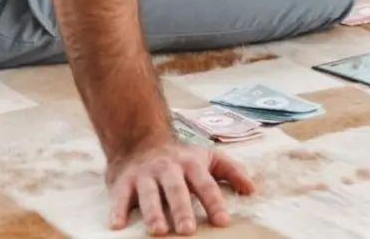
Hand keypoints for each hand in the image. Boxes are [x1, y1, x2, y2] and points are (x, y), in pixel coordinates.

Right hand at [106, 137, 257, 234]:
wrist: (139, 139)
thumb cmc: (180, 156)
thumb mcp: (208, 157)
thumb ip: (231, 171)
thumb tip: (252, 189)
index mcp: (190, 163)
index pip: (205, 183)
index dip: (214, 202)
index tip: (223, 221)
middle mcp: (167, 168)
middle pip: (176, 189)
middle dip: (181, 209)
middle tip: (188, 229)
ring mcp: (144, 175)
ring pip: (148, 194)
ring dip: (153, 212)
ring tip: (159, 231)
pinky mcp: (123, 182)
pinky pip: (119, 197)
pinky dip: (117, 210)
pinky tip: (117, 225)